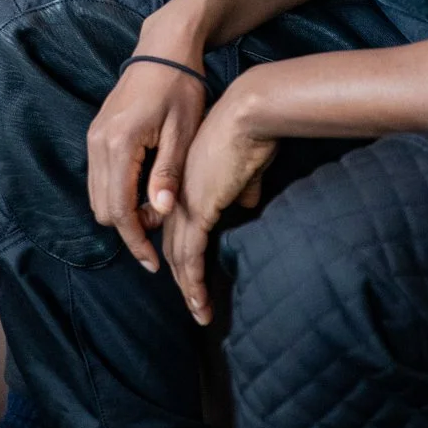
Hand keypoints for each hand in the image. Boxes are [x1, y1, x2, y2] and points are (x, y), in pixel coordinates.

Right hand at [87, 29, 208, 269]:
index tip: (154, 262)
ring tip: (157, 207)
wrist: (163, 50)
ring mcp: (93, 138)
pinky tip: (144, 189)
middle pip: (102, 209)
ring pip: (97, 196)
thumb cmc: (181, 87)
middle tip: (164, 224)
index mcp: (120, 144)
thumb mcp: (183, 131)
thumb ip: (168, 173)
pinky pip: (99, 178)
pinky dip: (117, 192)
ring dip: (123, 210)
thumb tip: (160, 213)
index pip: (120, 210)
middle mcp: (98, 144)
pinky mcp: (96, 135)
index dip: (136, 241)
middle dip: (130, 227)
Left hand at [163, 84, 276, 324]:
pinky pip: (191, 255)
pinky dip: (194, 282)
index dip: (185, 253)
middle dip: (184, 279)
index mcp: (187, 182)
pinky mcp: (197, 210)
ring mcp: (185, 202)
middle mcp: (179, 194)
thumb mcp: (246, 165)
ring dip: (189, 288)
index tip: (194, 277)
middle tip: (195, 305)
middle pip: (174, 245)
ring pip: (179, 256)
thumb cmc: (252, 132)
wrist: (249, 113)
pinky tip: (200, 301)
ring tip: (201, 313)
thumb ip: (243, 185)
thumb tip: (247, 200)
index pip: (180, 225)